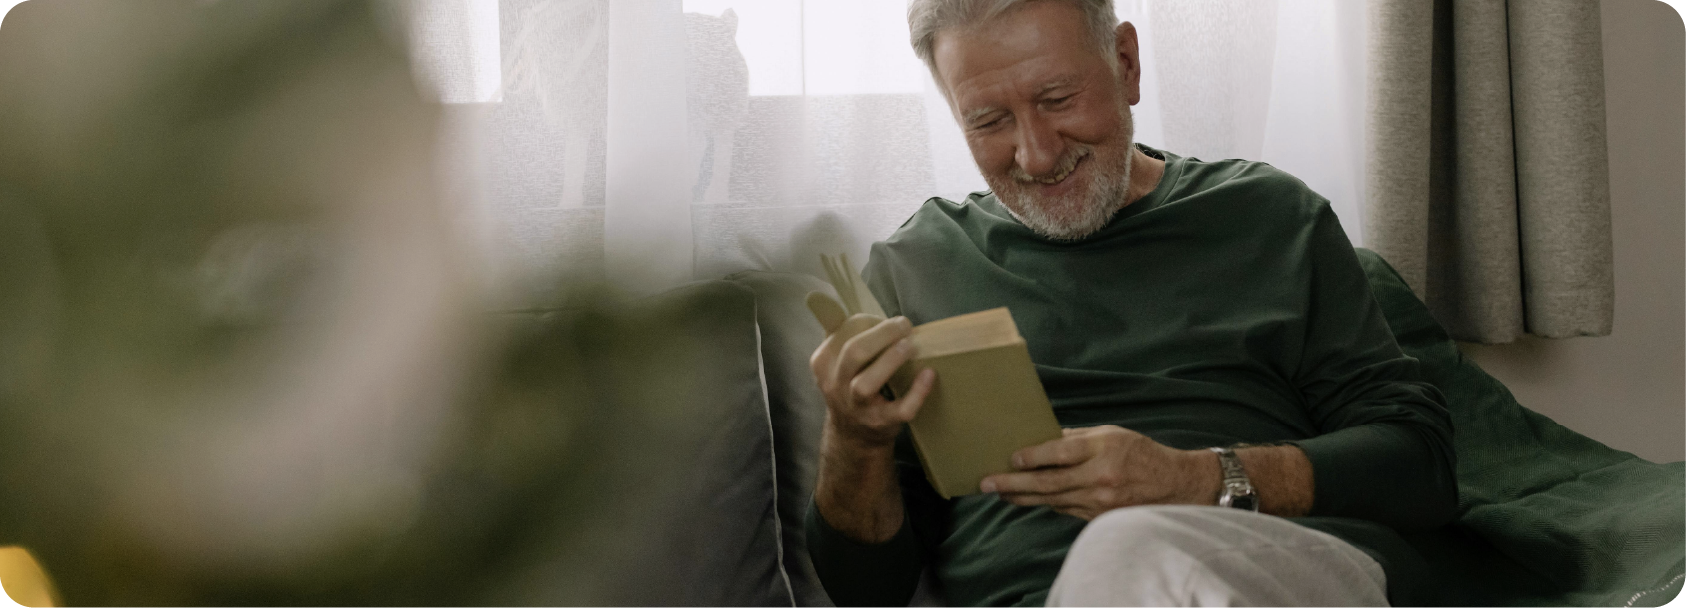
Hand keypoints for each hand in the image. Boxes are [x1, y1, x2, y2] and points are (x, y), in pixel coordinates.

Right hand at [809, 313, 937, 450]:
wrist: (852, 436)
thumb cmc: (850, 387)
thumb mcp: (837, 361)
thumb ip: (841, 333)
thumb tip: (854, 305)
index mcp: (824, 363)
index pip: (841, 332)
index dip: (867, 320)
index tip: (885, 320)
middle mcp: (835, 384)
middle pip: (853, 353)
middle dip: (882, 334)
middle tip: (904, 325)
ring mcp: (856, 406)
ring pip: (865, 384)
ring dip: (890, 361)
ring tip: (910, 346)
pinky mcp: (880, 422)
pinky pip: (899, 409)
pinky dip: (916, 392)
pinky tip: (928, 375)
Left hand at [979, 425, 1219, 519]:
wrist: (1173, 485)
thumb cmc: (1139, 453)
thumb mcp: (1111, 434)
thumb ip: (1077, 437)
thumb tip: (1041, 437)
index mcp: (1104, 448)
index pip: (1061, 452)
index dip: (1034, 456)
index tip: (1011, 459)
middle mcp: (1100, 477)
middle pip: (1049, 483)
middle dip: (1014, 484)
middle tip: (987, 483)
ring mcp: (1100, 501)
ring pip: (1052, 500)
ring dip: (1022, 497)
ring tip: (999, 492)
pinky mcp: (1099, 517)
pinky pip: (1064, 509)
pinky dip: (1045, 503)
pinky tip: (1027, 499)